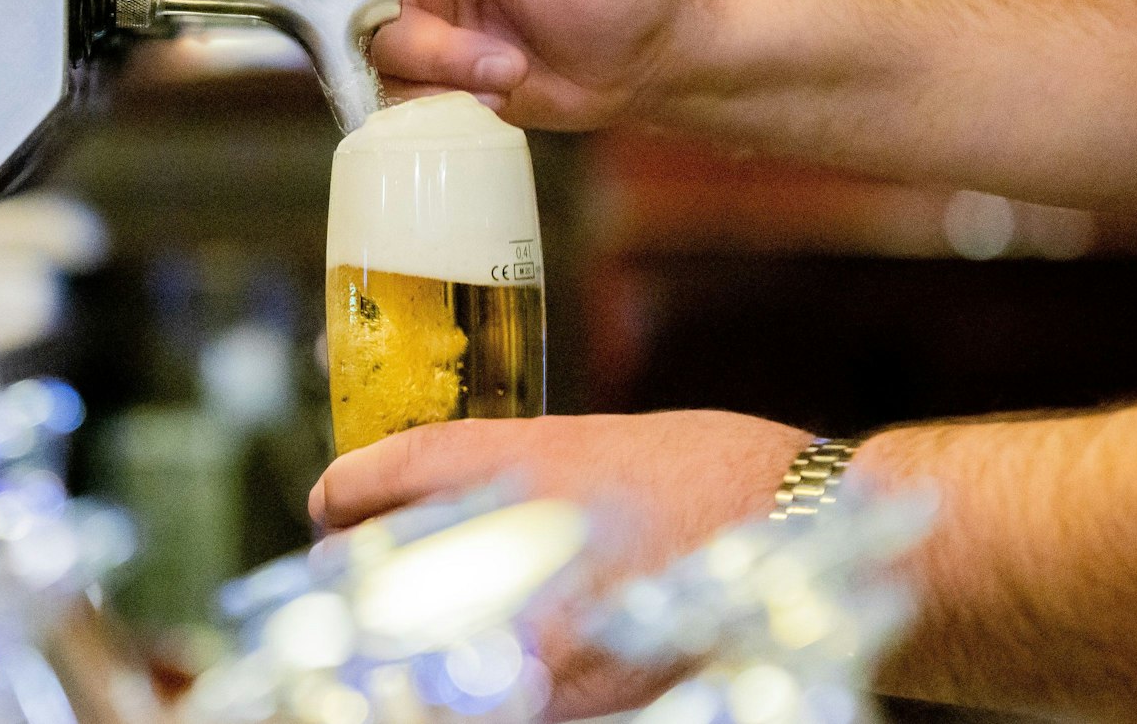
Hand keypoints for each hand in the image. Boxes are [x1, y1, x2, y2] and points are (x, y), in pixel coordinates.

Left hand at [309, 412, 811, 719]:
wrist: (808, 529)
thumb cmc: (717, 476)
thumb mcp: (604, 446)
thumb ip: (522, 476)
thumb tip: (457, 505)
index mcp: (527, 456)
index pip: (393, 470)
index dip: (345, 490)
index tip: (329, 504)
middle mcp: (521, 527)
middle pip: (389, 562)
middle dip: (364, 573)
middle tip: (354, 576)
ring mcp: (546, 609)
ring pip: (428, 636)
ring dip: (410, 631)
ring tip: (413, 627)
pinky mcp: (577, 680)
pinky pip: (497, 689)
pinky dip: (479, 681)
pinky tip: (487, 669)